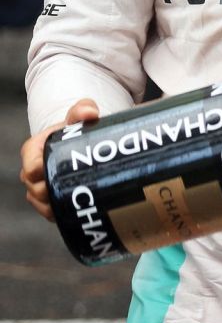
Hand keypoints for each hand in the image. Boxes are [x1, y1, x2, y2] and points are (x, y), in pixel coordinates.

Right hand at [20, 99, 98, 220]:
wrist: (75, 145)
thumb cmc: (74, 130)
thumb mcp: (77, 116)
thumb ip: (83, 109)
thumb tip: (90, 113)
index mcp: (32, 150)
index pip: (31, 167)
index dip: (44, 171)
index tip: (63, 169)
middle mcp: (30, 172)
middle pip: (36, 189)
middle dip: (53, 190)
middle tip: (75, 186)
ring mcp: (37, 189)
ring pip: (42, 204)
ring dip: (56, 204)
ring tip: (77, 199)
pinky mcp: (47, 202)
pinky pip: (50, 213)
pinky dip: (61, 213)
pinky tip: (75, 210)